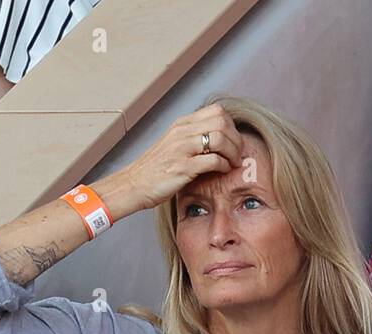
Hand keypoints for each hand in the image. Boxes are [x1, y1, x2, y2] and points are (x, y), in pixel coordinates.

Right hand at [109, 104, 245, 213]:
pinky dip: (224, 166)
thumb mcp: (174, 145)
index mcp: (181, 125)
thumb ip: (193, 138)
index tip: (233, 141)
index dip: (231, 126)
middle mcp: (182, 132)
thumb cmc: (155, 169)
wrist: (134, 185)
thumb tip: (219, 139)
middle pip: (222, 122)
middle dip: (236, 139)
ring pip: (220, 138)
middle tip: (238, 154)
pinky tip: (224, 171)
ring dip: (233, 152)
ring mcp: (181, 149)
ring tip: (233, 163)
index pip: (216, 111)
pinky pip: (213, 160)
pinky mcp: (182, 167)